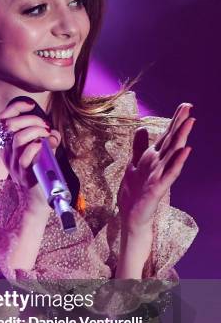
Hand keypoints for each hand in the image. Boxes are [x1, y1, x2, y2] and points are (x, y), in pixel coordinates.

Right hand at [0, 99, 60, 210]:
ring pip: (18, 139)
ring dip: (36, 132)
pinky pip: (25, 157)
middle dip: (31, 120)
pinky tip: (44, 146)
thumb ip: (45, 138)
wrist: (38, 200)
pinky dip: (36, 147)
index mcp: (7, 144)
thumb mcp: (41, 149)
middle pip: (11, 125)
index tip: (31, 105)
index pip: (3, 119)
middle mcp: (7, 153)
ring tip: (46, 135)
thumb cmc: (40, 172)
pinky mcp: (23, 175)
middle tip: (45, 126)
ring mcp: (13, 164)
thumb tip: (53, 132)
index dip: (15, 107)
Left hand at [117, 102, 194, 232]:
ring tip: (190, 122)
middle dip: (180, 124)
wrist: (132, 217)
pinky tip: (185, 151)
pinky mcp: (158, 188)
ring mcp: (160, 175)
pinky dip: (178, 162)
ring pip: (173, 153)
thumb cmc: (135, 193)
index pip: (166, 136)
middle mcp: (159, 164)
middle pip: (171, 140)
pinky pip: (170, 173)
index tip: (185, 105)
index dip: (174, 120)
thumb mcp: (134, 164)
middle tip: (189, 107)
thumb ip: (139, 146)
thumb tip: (142, 127)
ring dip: (181, 137)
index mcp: (153, 158)